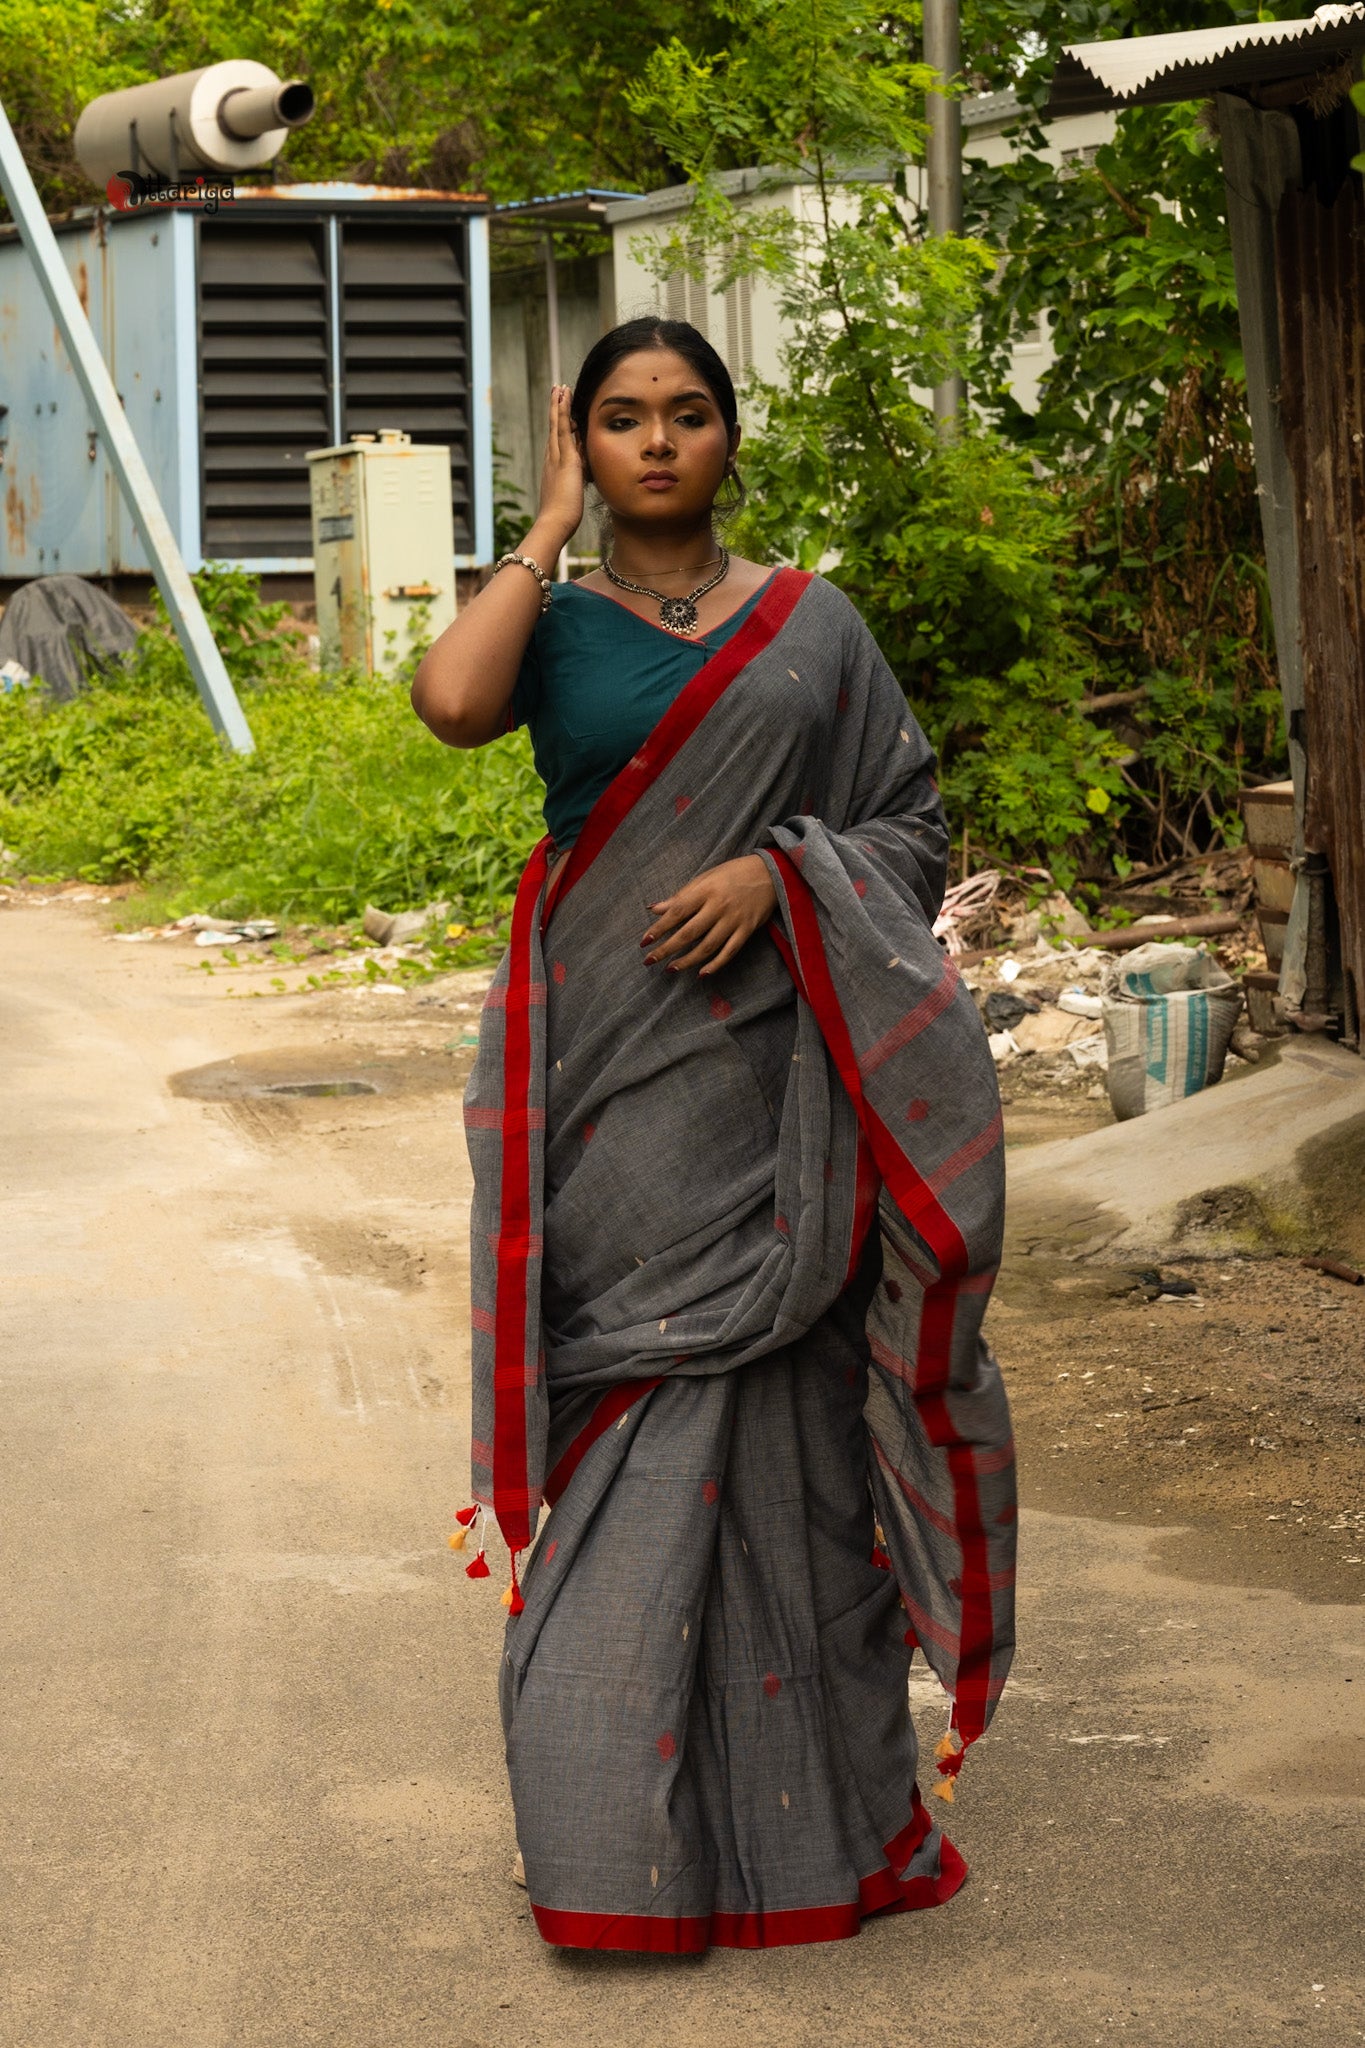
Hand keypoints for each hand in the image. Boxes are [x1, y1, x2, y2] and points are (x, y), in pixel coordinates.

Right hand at [534, 385, 584, 546]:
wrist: (553, 524)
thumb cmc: (560, 521)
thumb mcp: (568, 501)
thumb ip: (572, 490)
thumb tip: (577, 486)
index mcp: (553, 470)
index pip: (557, 444)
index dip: (559, 428)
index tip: (561, 414)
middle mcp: (551, 460)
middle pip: (554, 429)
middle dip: (556, 410)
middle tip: (556, 391)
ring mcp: (557, 457)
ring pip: (557, 425)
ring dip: (558, 405)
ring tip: (560, 387)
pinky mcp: (565, 457)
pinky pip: (564, 428)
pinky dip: (563, 412)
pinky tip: (564, 398)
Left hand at [641, 856, 777, 976]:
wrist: (770, 874)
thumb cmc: (732, 874)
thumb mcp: (705, 878)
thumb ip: (680, 896)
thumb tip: (654, 909)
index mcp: (706, 890)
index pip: (677, 912)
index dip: (659, 928)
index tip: (644, 942)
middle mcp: (719, 906)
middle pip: (689, 933)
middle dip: (667, 949)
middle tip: (650, 961)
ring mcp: (734, 920)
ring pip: (708, 946)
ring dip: (687, 960)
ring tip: (671, 969)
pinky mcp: (747, 930)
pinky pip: (729, 952)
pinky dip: (715, 965)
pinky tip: (701, 973)